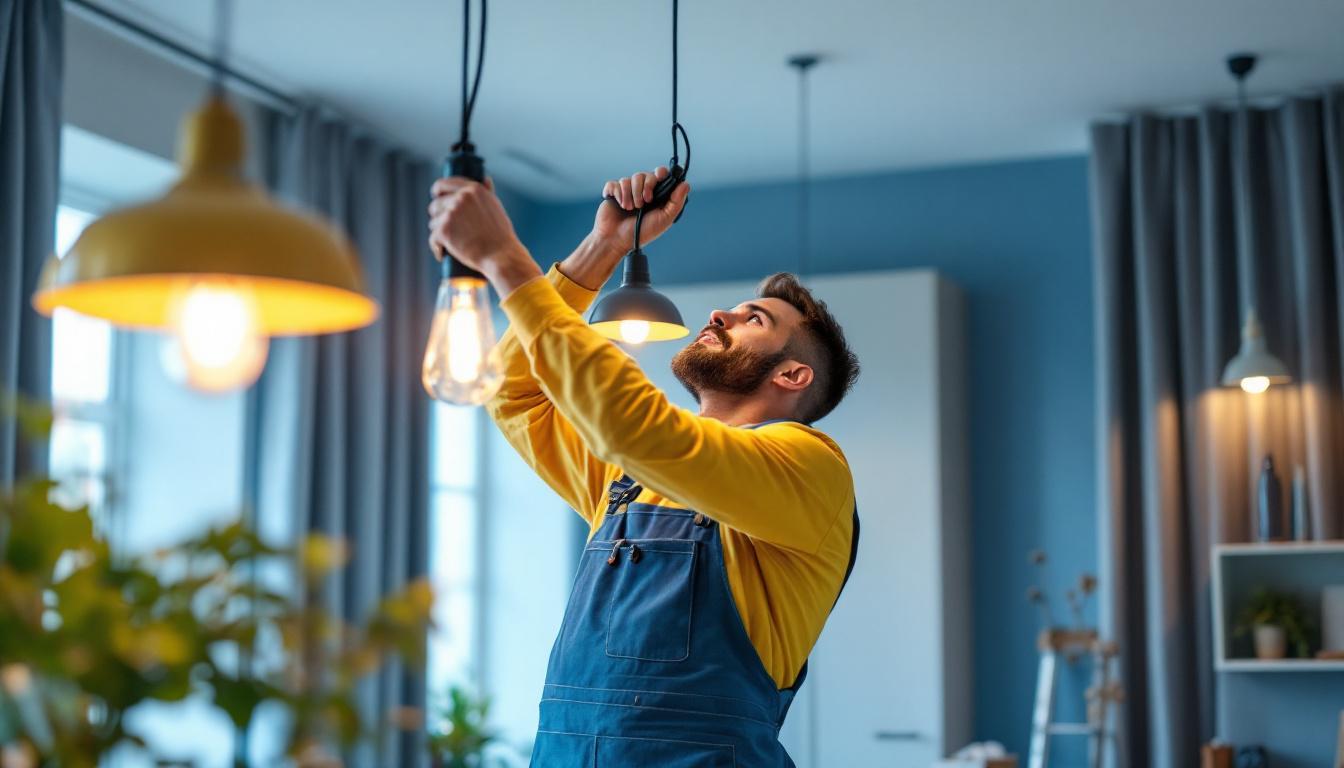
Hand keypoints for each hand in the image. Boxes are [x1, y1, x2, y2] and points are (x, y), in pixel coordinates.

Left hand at [427, 176, 538, 292]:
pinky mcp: (443, 230)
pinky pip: (433, 239)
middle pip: (435, 205)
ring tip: (452, 243)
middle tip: (448, 228)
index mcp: (473, 190)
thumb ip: (487, 192)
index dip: (437, 192)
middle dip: (439, 217)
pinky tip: (442, 253)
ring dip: (440, 233)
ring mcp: (450, 213)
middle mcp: (460, 198)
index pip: (443, 184)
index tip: (436, 198)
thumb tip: (485, 178)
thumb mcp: (495, 208)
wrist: (500, 256)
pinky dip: (437, 248)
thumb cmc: (501, 235)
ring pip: (434, 222)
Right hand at [592, 166, 690, 251]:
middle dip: (644, 187)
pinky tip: (620, 204)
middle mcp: (641, 191)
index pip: (660, 174)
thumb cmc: (642, 232)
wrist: (618, 240)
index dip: (660, 172)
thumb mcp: (664, 219)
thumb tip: (685, 184)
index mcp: (655, 195)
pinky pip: (614, 184)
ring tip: (630, 209)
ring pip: (628, 179)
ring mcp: (626, 191)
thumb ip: (676, 202)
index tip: (659, 176)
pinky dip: (618, 194)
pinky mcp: (613, 193)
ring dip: (631, 194)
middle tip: (644, 202)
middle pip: (644, 174)